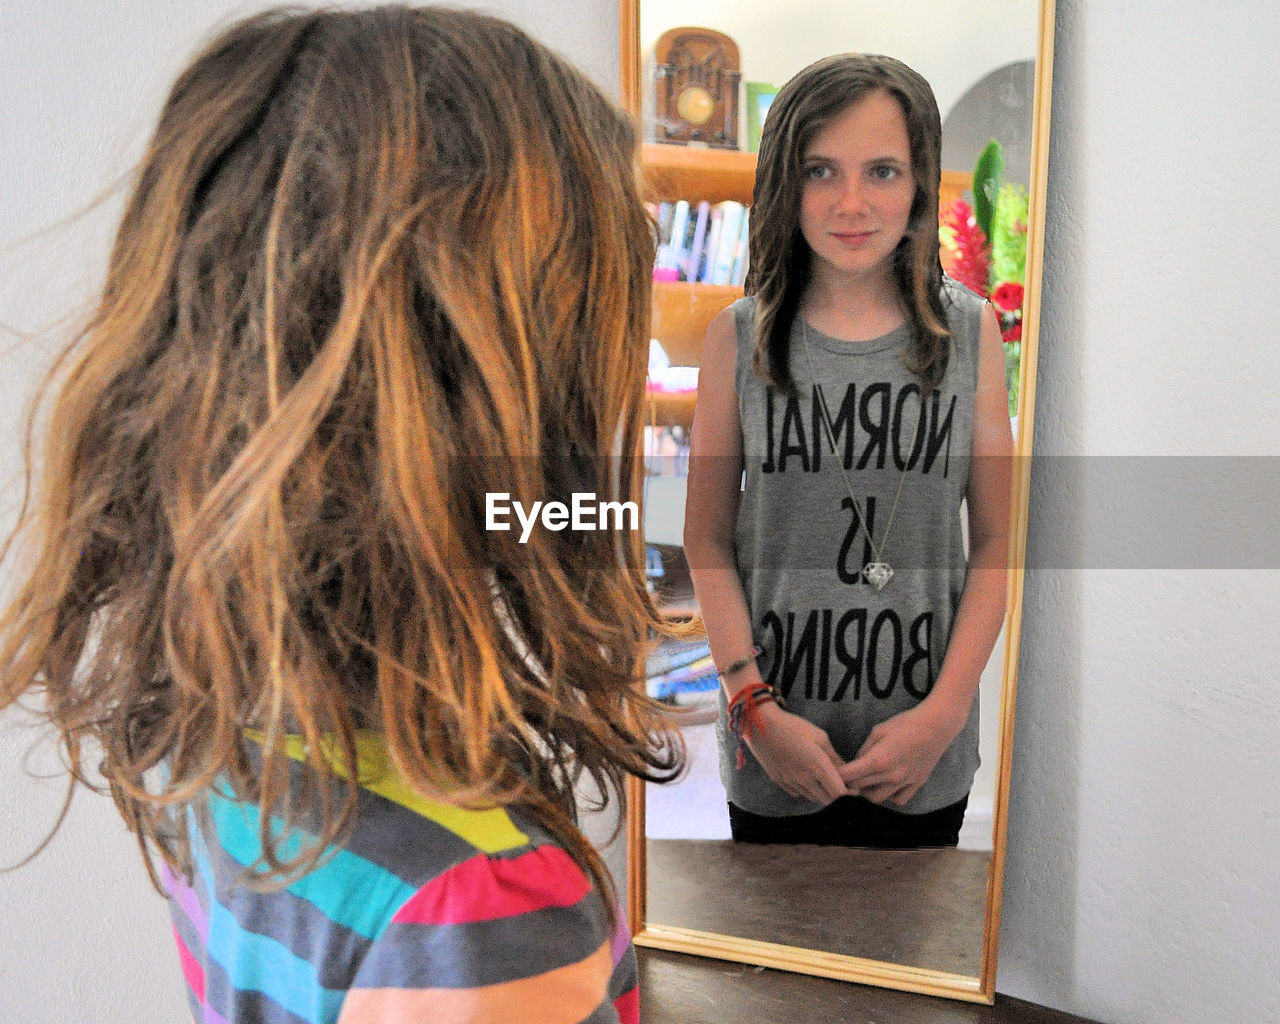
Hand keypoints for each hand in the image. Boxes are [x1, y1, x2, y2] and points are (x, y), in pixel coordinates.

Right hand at [744, 703, 846, 805]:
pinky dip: (807, 790)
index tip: (855, 789)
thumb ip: (834, 757)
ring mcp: (791, 783)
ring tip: (824, 779)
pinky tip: (807, 777)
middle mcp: (805, 779)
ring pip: (813, 798)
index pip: (840, 794)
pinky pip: (798, 794)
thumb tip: (845, 770)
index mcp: (819, 767)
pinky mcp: (780, 782)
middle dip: (837, 794)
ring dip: (822, 792)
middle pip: (828, 800)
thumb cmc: (793, 726)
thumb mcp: (820, 737)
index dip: (850, 794)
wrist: (761, 725)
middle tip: (841, 783)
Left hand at [839, 702, 963, 806]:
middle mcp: (890, 775)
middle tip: (847, 776)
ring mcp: (904, 782)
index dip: (837, 775)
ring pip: (877, 798)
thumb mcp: (878, 731)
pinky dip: (889, 796)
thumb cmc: (905, 724)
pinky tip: (887, 785)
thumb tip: (857, 763)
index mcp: (878, 760)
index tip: (832, 772)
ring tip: (866, 780)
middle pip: (860, 788)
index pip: (849, 776)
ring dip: (868, 791)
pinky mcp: (916, 784)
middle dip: (850, 783)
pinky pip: (898, 799)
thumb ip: (864, 750)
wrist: (936, 726)